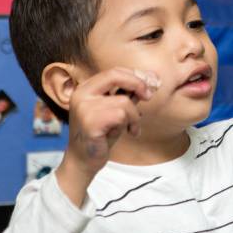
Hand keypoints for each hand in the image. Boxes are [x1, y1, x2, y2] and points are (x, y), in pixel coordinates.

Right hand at [56, 67, 155, 205]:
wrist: (84, 161)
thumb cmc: (103, 134)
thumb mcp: (116, 109)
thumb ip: (128, 93)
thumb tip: (150, 80)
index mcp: (85, 88)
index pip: (114, 71)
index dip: (135, 75)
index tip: (151, 83)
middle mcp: (81, 94)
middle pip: (115, 75)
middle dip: (138, 83)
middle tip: (149, 96)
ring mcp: (83, 108)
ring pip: (123, 101)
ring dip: (134, 115)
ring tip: (131, 127)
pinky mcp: (90, 122)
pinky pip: (122, 115)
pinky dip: (131, 124)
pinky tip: (128, 133)